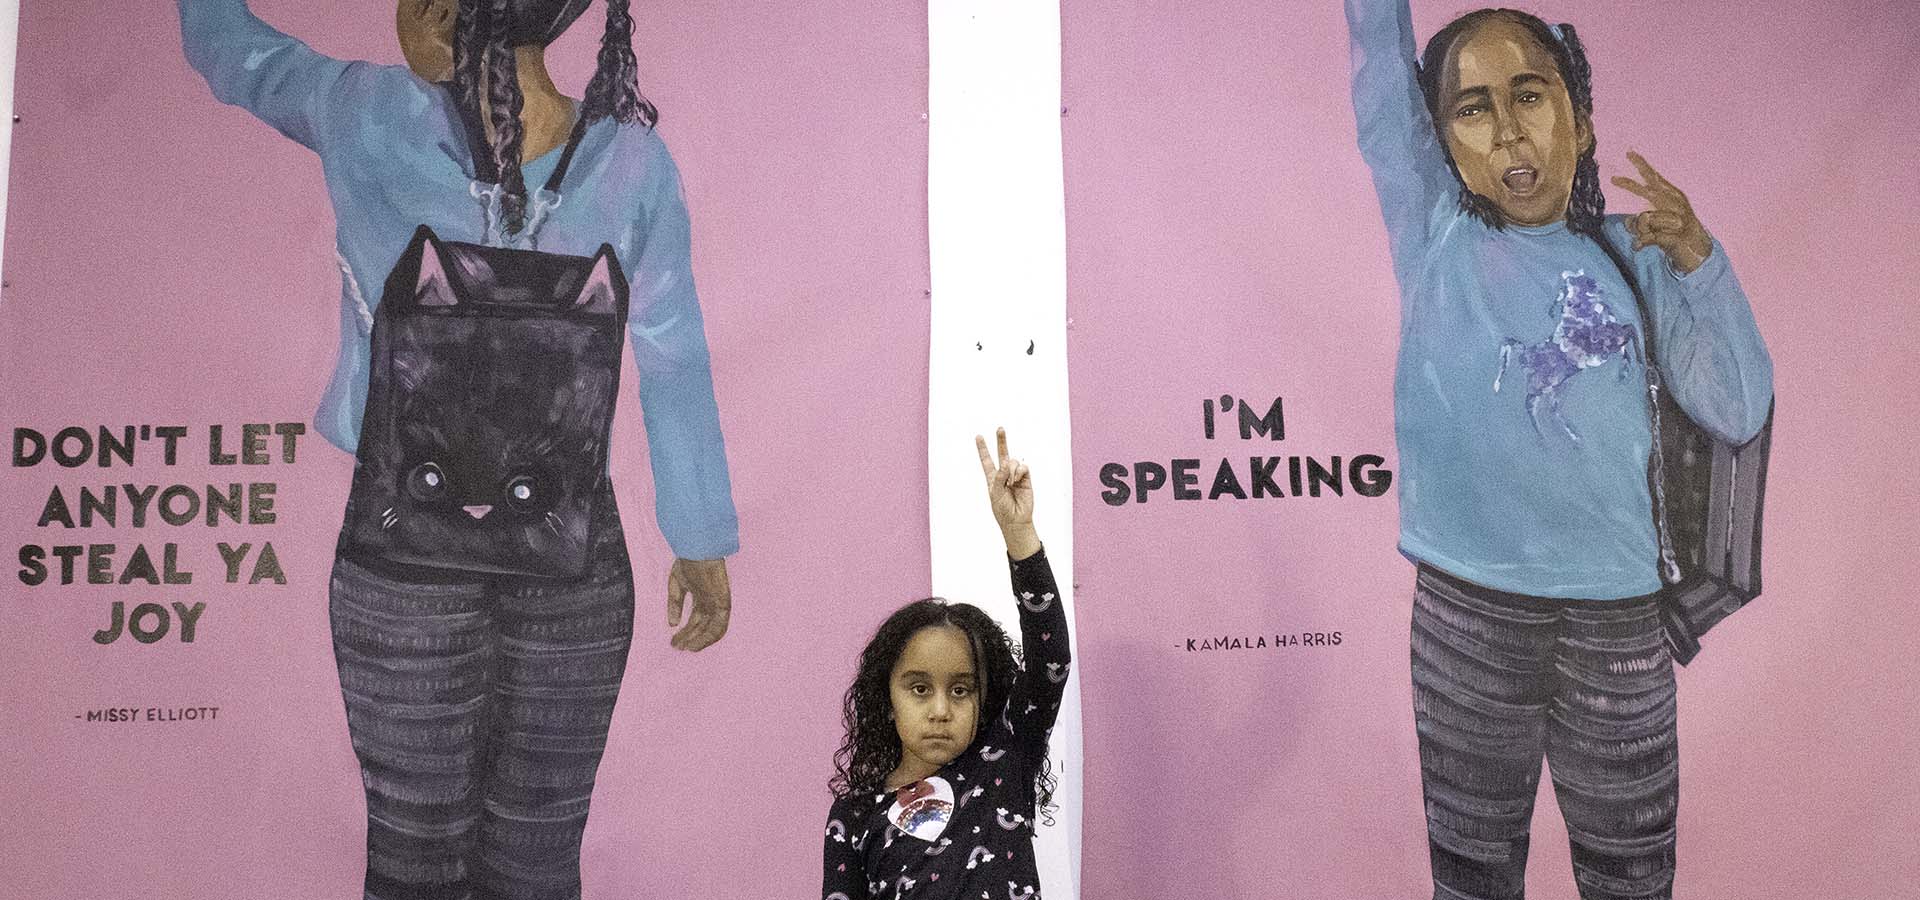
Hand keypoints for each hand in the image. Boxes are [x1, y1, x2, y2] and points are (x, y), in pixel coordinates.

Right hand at [667, 557, 731, 650]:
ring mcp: (718, 603)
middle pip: (701, 625)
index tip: (674, 641)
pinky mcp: (724, 604)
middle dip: (689, 637)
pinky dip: (708, 637)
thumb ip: (674, 604)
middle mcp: (711, 602)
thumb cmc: (688, 562)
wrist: (698, 551)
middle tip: (677, 647)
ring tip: (687, 649)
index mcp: (702, 596)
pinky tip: (696, 644)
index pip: (696, 619)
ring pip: (711, 629)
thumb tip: (672, 624)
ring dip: (699, 640)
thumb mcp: (677, 585)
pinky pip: (719, 626)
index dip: (685, 632)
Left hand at [975, 428, 1040, 559]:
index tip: (978, 437)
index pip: (986, 461)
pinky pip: (1023, 467)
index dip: (982, 449)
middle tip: (1000, 428)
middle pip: (1002, 454)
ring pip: (1013, 461)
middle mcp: (1004, 474)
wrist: (1016, 519)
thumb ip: (999, 477)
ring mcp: (1015, 476)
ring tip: (1011, 483)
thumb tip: (1007, 463)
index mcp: (992, 478)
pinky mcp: (1026, 478)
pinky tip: (1016, 481)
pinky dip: (1018, 472)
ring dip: (1011, 470)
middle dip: (1001, 441)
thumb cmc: (1002, 509)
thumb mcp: (995, 493)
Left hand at [1611, 151, 1713, 274]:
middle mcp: (1675, 203)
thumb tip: (1629, 221)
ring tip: (1645, 236)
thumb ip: (1641, 218)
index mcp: (1672, 195)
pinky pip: (1648, 237)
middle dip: (1630, 185)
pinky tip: (1639, 246)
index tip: (1628, 153)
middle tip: (1613, 179)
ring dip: (1639, 229)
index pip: (1654, 177)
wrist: (1696, 249)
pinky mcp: (1676, 236)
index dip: (1642, 165)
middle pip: (1649, 191)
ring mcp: (1678, 218)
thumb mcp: (1658, 221)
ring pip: (1644, 218)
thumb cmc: (1674, 231)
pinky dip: (1641, 242)